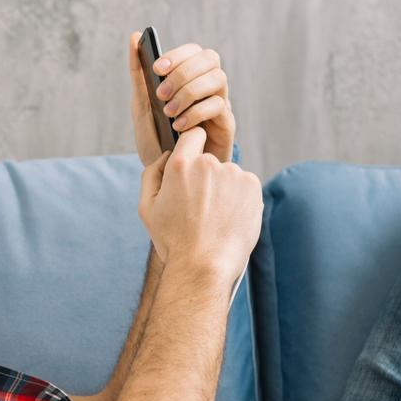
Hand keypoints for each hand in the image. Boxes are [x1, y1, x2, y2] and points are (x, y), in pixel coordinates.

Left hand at [129, 34, 234, 164]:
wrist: (169, 176)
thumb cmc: (157, 139)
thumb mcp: (142, 105)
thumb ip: (139, 73)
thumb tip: (134, 36)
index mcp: (190, 79)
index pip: (194, 51)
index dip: (177, 55)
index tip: (156, 69)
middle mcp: (208, 87)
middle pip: (210, 58)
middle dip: (183, 72)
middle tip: (161, 94)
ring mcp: (219, 104)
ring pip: (218, 78)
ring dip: (190, 91)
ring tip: (169, 112)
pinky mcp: (226, 124)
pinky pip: (219, 107)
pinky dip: (196, 113)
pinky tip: (178, 127)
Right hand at [138, 127, 261, 284]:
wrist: (205, 266)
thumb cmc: (172, 240)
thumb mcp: (147, 208)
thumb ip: (152, 173)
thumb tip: (167, 154)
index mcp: (181, 164)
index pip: (193, 134)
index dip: (192, 147)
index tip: (191, 167)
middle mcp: (210, 163)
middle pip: (209, 160)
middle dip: (205, 178)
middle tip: (198, 208)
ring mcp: (235, 174)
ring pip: (228, 174)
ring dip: (222, 189)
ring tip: (214, 218)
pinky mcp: (253, 187)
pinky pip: (244, 186)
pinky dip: (238, 199)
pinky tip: (228, 219)